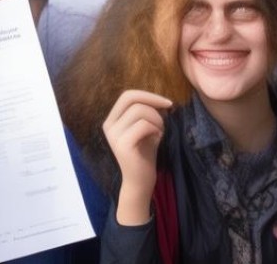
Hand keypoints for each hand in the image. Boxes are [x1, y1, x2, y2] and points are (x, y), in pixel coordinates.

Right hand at [103, 89, 171, 224]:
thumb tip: (161, 100)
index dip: (148, 95)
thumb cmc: (145, 155)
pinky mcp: (123, 145)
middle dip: (154, 103)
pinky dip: (156, 129)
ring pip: (140, 111)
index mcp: (112, 120)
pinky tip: (158, 139)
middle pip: (132, 99)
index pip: (127, 96)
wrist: (140, 181)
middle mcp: (109, 125)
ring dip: (157, 119)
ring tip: (160, 132)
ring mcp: (114, 135)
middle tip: (167, 116)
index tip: (167, 103)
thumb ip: (148, 113)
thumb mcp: (146, 129)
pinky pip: (144, 125)